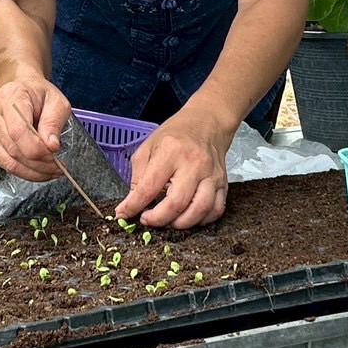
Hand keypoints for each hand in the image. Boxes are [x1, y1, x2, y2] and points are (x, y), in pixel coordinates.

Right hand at [0, 76, 70, 182]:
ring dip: (32, 172)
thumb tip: (51, 147)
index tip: (55, 154)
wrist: (22, 90)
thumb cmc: (39, 95)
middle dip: (39, 164)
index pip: (18, 131)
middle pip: (14, 150)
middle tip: (58, 167)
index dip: (37, 149)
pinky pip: (5, 165)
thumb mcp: (56, 102)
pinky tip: (39, 170)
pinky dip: (24, 172)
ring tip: (51, 171)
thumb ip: (53, 122)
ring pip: (8, 162)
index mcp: (11, 97)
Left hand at [115, 107, 233, 228]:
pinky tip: (188, 217)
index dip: (133, 206)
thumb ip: (139, 175)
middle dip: (158, 219)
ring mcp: (212, 175)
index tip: (123, 214)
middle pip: (176, 203)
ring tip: (167, 221)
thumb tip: (132, 203)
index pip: (149, 187)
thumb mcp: (148, 146)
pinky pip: (215, 210)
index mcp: (171, 151)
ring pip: (199, 210)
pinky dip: (201, 221)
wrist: (207, 122)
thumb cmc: (176, 134)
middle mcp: (194, 164)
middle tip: (147, 220)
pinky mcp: (223, 183)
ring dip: (180, 224)